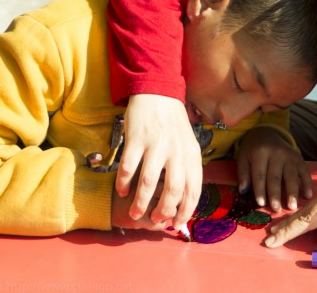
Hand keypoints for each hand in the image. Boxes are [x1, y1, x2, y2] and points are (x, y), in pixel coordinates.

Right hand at [116, 94, 201, 227]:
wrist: (158, 93)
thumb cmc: (173, 125)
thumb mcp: (188, 145)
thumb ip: (187, 170)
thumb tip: (184, 201)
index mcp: (192, 155)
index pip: (193, 190)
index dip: (185, 211)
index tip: (177, 223)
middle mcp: (177, 151)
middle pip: (173, 190)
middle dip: (163, 211)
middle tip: (155, 220)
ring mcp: (157, 145)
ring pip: (149, 182)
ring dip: (141, 202)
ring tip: (135, 213)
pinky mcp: (137, 138)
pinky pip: (129, 167)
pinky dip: (124, 183)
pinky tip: (122, 191)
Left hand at [237, 127, 312, 211]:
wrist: (266, 132)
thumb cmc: (253, 149)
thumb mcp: (243, 156)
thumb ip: (243, 173)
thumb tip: (243, 191)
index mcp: (260, 152)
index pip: (260, 174)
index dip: (260, 190)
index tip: (261, 204)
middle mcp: (276, 153)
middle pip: (275, 177)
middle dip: (276, 195)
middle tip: (276, 209)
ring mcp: (289, 155)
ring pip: (291, 176)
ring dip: (292, 192)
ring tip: (292, 207)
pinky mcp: (299, 158)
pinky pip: (305, 171)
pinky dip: (307, 184)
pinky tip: (308, 195)